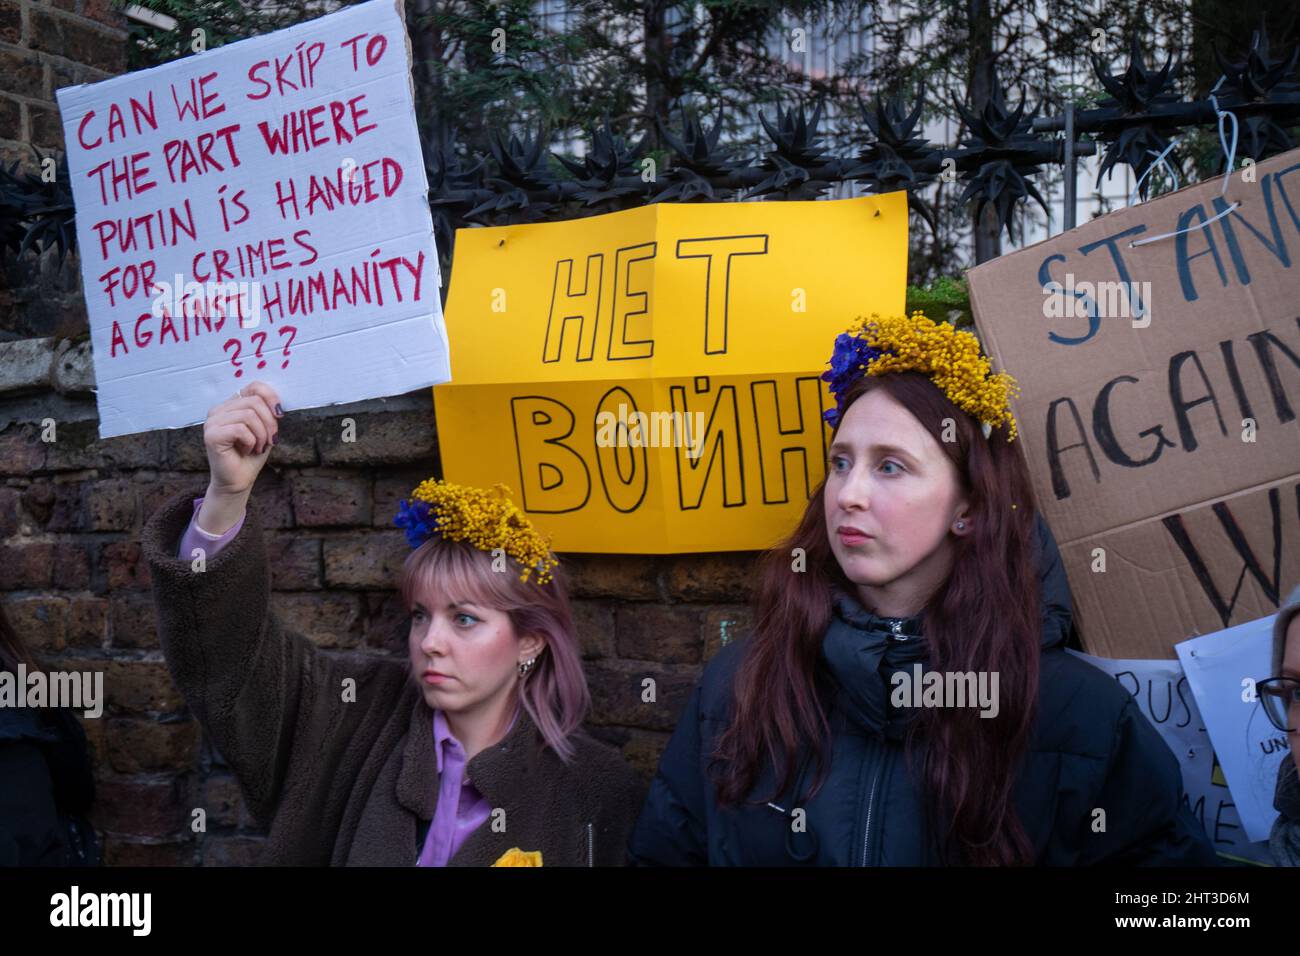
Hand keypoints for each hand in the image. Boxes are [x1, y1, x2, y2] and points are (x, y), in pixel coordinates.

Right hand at [203, 381, 282, 499]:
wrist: (238, 481)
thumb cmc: (251, 455)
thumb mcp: (265, 429)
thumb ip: (267, 412)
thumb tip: (277, 402)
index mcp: (231, 405)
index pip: (253, 387)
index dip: (271, 397)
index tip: (280, 414)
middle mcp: (218, 410)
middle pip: (254, 402)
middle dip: (269, 423)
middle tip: (269, 441)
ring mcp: (212, 422)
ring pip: (249, 415)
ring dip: (261, 435)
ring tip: (256, 447)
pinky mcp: (211, 435)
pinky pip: (241, 429)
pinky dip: (250, 442)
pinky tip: (246, 451)